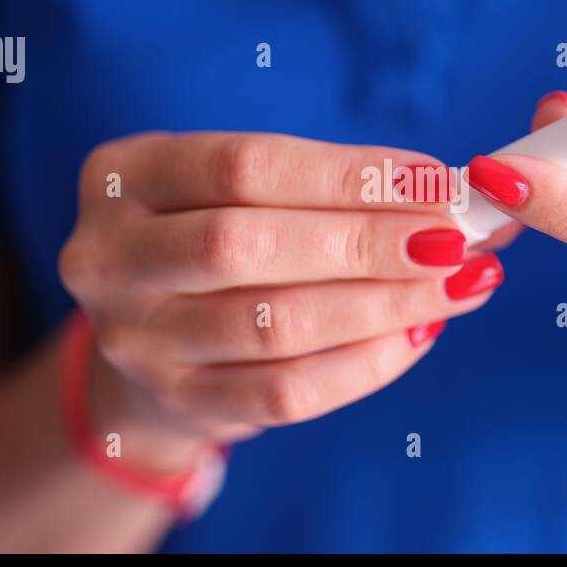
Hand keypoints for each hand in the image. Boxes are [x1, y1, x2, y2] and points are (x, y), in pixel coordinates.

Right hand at [58, 132, 503, 461]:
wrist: (151, 336)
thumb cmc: (212, 233)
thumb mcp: (234, 188)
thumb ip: (325, 185)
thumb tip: (448, 192)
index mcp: (124, 176)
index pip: (245, 165)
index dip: (348, 175)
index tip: (435, 181)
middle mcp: (112, 256)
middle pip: (249, 246)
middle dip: (367, 242)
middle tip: (453, 239)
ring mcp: (137, 339)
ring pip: (273, 325)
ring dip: (382, 305)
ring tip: (455, 286)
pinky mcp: (179, 401)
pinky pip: (286, 393)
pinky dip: (364, 366)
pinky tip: (416, 336)